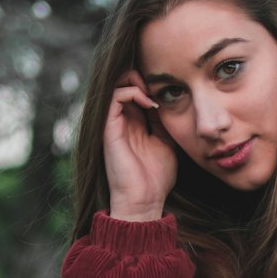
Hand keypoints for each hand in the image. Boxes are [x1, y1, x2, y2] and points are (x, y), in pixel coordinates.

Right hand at [103, 70, 176, 220]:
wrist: (145, 200)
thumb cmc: (156, 178)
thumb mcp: (166, 142)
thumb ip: (163, 121)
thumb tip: (166, 100)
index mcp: (134, 124)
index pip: (137, 92)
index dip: (150, 83)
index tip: (168, 89)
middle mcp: (121, 121)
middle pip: (124, 83)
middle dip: (143, 77)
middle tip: (159, 83)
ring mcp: (113, 124)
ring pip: (117, 85)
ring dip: (136, 81)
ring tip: (153, 91)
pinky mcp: (108, 128)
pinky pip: (114, 97)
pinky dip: (132, 92)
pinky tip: (149, 103)